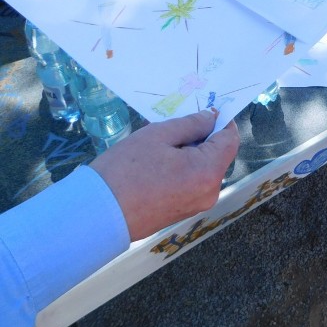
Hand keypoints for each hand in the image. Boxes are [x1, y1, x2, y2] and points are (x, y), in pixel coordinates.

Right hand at [90, 110, 238, 240]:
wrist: (96, 216)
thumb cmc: (125, 171)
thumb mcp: (158, 136)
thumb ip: (191, 124)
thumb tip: (211, 117)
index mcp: (208, 172)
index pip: (230, 140)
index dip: (221, 121)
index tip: (205, 109)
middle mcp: (210, 192)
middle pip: (218, 154)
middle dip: (201, 137)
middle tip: (173, 126)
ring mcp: (197, 205)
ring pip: (204, 168)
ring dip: (190, 152)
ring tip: (160, 145)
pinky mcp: (183, 212)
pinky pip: (192, 182)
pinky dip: (182, 168)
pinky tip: (157, 163)